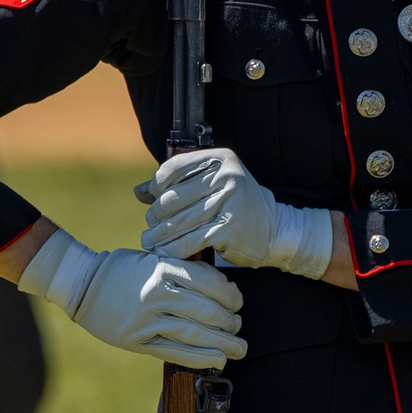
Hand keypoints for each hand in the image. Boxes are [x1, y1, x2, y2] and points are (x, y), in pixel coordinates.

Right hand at [18, 229, 245, 369]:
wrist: (80, 284)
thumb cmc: (121, 268)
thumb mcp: (152, 257)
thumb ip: (181, 268)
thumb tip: (218, 285)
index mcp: (162, 268)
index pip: (208, 283)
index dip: (229, 295)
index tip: (237, 301)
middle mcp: (157, 294)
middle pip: (206, 311)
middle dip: (229, 321)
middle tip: (238, 326)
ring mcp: (146, 319)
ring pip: (194, 334)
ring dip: (223, 343)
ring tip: (239, 348)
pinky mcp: (137, 340)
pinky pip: (174, 352)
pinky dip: (200, 357)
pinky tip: (218, 359)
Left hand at [141, 149, 274, 262]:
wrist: (273, 230)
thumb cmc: (235, 205)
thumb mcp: (211, 185)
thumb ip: (177, 185)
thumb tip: (139, 192)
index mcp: (221, 159)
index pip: (173, 168)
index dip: (156, 185)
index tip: (153, 200)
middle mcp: (226, 177)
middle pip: (172, 198)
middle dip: (156, 215)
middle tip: (151, 226)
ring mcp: (228, 202)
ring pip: (178, 222)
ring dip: (159, 236)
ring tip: (150, 242)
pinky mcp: (227, 229)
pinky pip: (189, 241)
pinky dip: (173, 250)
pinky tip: (165, 253)